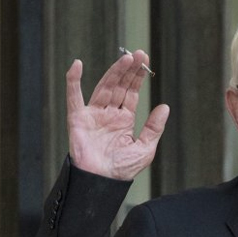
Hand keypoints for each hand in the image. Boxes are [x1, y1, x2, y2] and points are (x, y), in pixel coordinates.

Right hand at [66, 50, 169, 179]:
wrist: (102, 182)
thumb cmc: (122, 170)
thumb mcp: (145, 148)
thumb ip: (154, 127)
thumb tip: (164, 106)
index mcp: (124, 121)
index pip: (132, 94)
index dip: (138, 78)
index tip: (145, 61)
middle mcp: (109, 115)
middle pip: (119, 87)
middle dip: (129, 70)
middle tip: (139, 54)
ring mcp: (93, 115)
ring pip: (104, 88)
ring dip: (113, 72)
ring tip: (125, 58)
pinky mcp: (77, 119)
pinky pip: (74, 97)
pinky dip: (73, 81)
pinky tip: (77, 65)